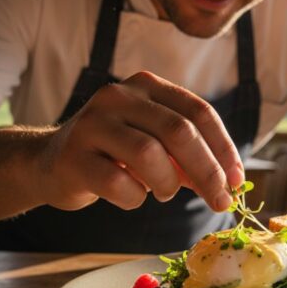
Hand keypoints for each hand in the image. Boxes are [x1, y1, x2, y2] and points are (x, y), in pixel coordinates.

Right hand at [35, 71, 244, 211]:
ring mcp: (92, 123)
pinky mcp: (72, 156)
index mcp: (146, 86)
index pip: (198, 112)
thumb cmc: (113, 154)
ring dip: (167, 184)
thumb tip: (229, 182)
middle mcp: (118, 96)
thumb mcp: (154, 144)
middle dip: (207, 172)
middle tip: (220, 201)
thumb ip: (188, 156)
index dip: (224, 149)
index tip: (238, 181)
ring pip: (149, 154)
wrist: (48, 162)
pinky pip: (118, 183)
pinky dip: (134, 198)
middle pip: (179, 132)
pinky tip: (130, 195)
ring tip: (162, 192)